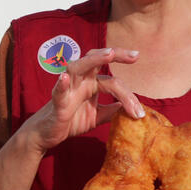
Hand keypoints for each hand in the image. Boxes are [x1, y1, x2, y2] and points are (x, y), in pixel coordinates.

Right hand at [21, 47, 142, 154]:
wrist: (48, 134)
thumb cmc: (71, 121)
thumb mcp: (96, 116)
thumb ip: (111, 110)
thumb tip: (129, 108)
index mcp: (91, 83)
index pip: (113, 80)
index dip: (128, 92)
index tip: (141, 109)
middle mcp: (80, 81)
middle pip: (97, 60)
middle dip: (115, 54)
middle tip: (135, 56)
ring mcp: (68, 89)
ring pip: (78, 67)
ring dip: (93, 59)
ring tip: (108, 54)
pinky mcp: (57, 102)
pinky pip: (58, 91)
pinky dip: (61, 84)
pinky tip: (65, 78)